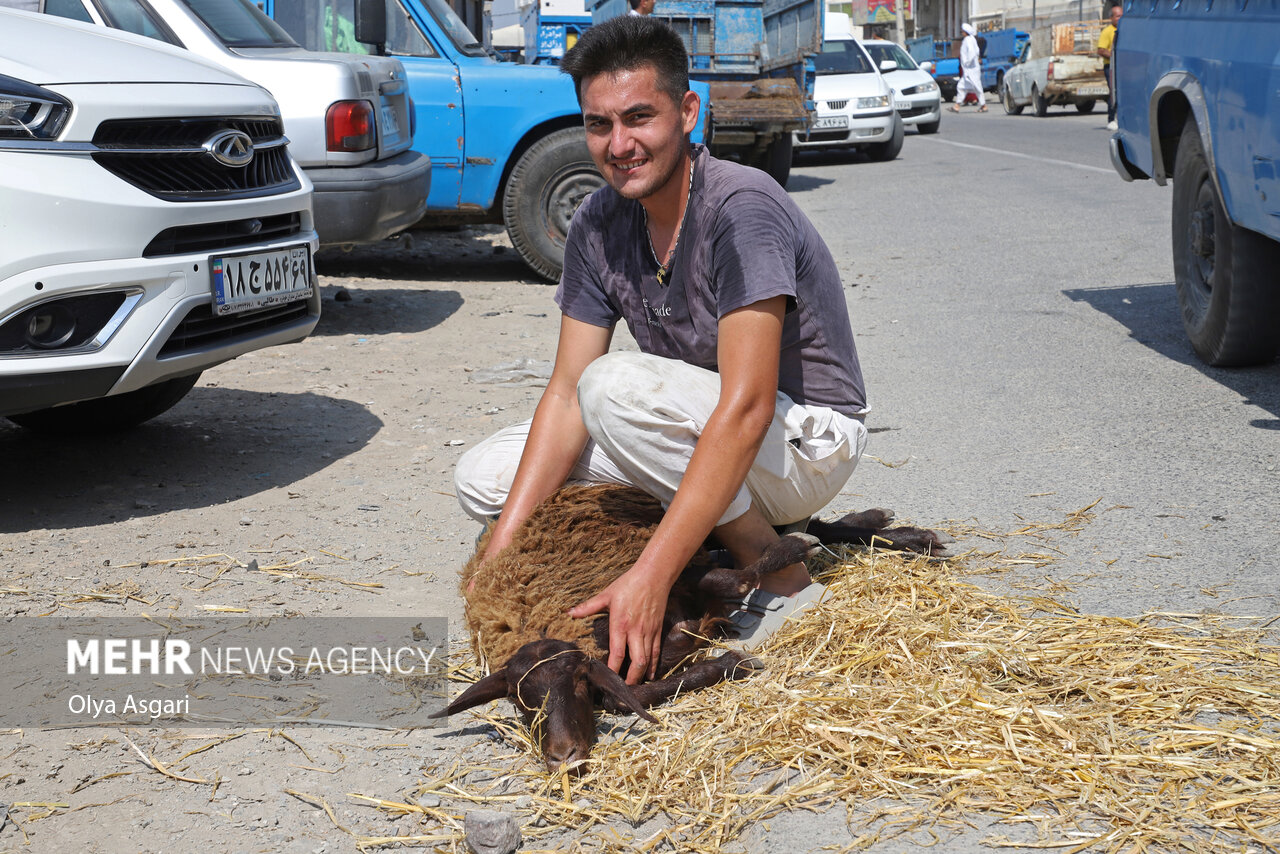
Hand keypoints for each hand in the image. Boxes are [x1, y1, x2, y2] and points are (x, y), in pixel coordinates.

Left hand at [568, 566, 668, 684]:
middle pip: (636, 662)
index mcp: (620, 624)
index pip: (617, 653)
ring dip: (641, 676)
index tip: (607, 680)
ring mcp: (648, 632)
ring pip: (647, 660)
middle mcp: (635, 631)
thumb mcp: (606, 594)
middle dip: (630, 679)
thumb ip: (588, 607)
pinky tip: (650, 675)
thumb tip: (569, 612)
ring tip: (634, 687)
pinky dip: (653, 665)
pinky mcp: (657, 630)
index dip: (613, 669)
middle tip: (622, 690)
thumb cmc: (628, 584)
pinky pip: (656, 652)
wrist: (654, 575)